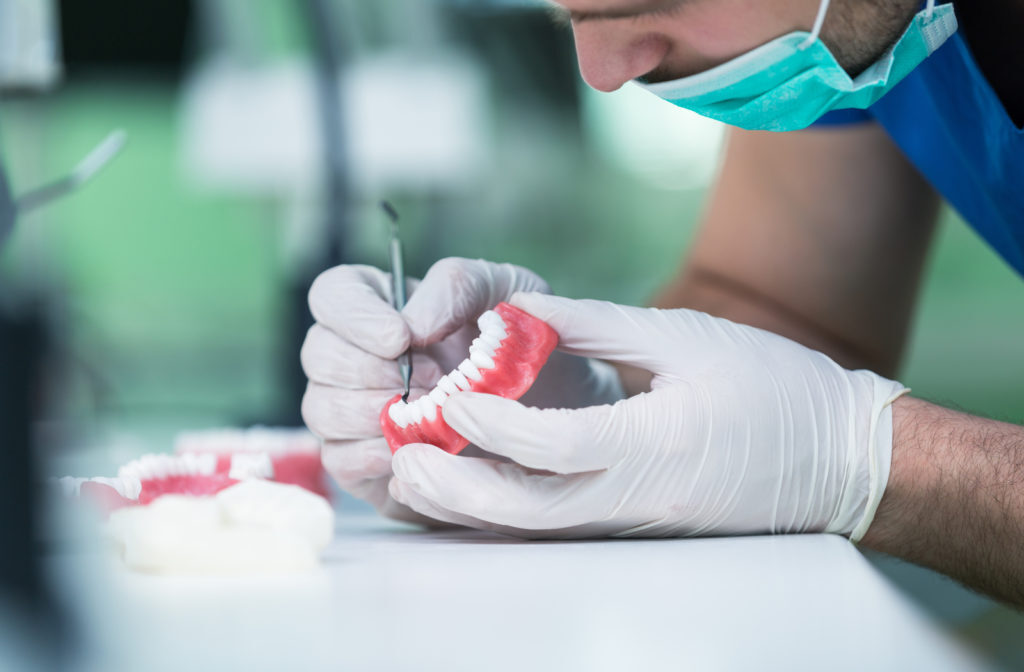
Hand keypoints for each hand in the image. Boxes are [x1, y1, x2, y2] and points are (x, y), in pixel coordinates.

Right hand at [301, 259, 623, 523]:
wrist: (553, 418)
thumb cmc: (524, 349)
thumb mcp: (507, 292)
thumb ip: (458, 286)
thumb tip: (412, 322)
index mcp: (383, 305)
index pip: (332, 294)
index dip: (354, 316)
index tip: (400, 338)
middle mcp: (356, 355)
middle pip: (318, 353)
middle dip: (370, 370)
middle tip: (432, 383)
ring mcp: (352, 412)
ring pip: (321, 408)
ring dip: (374, 412)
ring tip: (432, 416)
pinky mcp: (363, 465)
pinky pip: (340, 460)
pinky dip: (376, 454)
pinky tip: (419, 449)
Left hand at [388, 293, 907, 539]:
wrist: (840, 460)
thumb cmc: (774, 390)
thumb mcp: (685, 338)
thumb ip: (596, 326)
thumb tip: (519, 313)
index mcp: (655, 446)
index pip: (555, 444)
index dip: (493, 421)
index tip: (449, 393)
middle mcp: (637, 498)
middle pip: (526, 511)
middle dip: (455, 488)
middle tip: (401, 456)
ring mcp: (635, 522)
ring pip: (533, 528)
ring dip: (469, 505)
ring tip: (416, 471)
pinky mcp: (635, 525)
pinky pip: (555, 526)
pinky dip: (504, 509)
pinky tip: (470, 484)